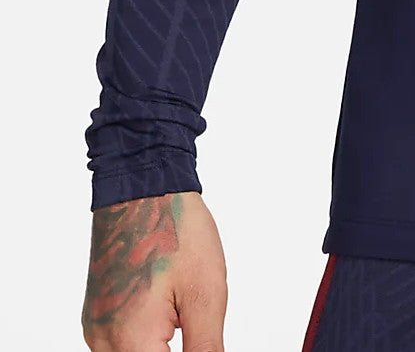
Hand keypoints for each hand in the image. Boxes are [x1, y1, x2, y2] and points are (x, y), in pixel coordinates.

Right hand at [82, 192, 226, 350]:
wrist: (142, 191)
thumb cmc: (176, 233)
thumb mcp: (206, 295)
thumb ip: (205, 349)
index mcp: (130, 341)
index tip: (199, 331)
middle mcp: (103, 342)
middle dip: (170, 348)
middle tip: (190, 317)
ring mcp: (95, 329)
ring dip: (158, 346)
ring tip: (181, 311)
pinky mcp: (96, 317)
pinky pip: (119, 344)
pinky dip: (144, 339)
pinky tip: (166, 310)